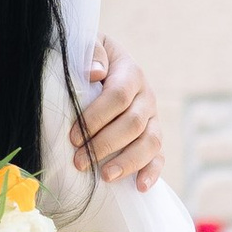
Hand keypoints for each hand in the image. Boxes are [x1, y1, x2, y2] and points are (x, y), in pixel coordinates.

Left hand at [72, 34, 163, 195]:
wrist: (102, 64)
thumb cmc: (87, 58)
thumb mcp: (87, 44)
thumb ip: (92, 52)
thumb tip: (94, 72)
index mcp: (130, 73)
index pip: (118, 96)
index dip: (96, 118)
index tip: (72, 137)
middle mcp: (146, 97)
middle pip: (133, 124)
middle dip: (105, 144)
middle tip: (79, 161)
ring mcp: (152, 119)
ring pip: (150, 142)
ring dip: (128, 162)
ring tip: (104, 177)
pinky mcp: (152, 137)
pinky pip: (158, 157)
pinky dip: (152, 172)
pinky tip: (140, 187)